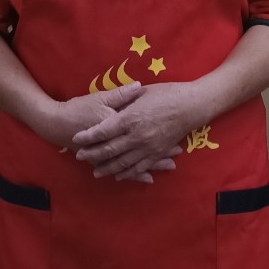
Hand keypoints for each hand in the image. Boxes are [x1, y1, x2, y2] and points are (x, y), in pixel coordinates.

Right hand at [43, 83, 176, 183]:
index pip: (142, 126)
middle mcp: (117, 141)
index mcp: (117, 122)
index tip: (175, 129)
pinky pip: (123, 169)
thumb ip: (121, 94)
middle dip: (161, 151)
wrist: (58, 124)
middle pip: (143, 147)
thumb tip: (139, 86)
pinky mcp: (106, 161)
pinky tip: (149, 178)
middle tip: (178, 152)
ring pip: (136, 161)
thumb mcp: (100, 97)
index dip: (159, 129)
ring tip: (171, 166)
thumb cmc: (80, 108)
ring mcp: (112, 154)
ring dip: (153, 164)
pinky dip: (137, 174)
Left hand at [69, 82, 199, 180]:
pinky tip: (119, 176)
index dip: (88, 136)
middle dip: (93, 154)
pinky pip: (139, 167)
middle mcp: (137, 135)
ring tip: (96, 172)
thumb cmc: (166, 93)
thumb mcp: (142, 92)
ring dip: (107, 168)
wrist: (191, 105)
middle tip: (80, 157)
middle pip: (110, 149)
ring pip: (123, 162)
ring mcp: (148, 147)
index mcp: (130, 118)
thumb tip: (109, 105)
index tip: (76, 139)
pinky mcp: (157, 154)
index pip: (103, 130)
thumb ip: (124, 100)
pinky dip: (127, 173)